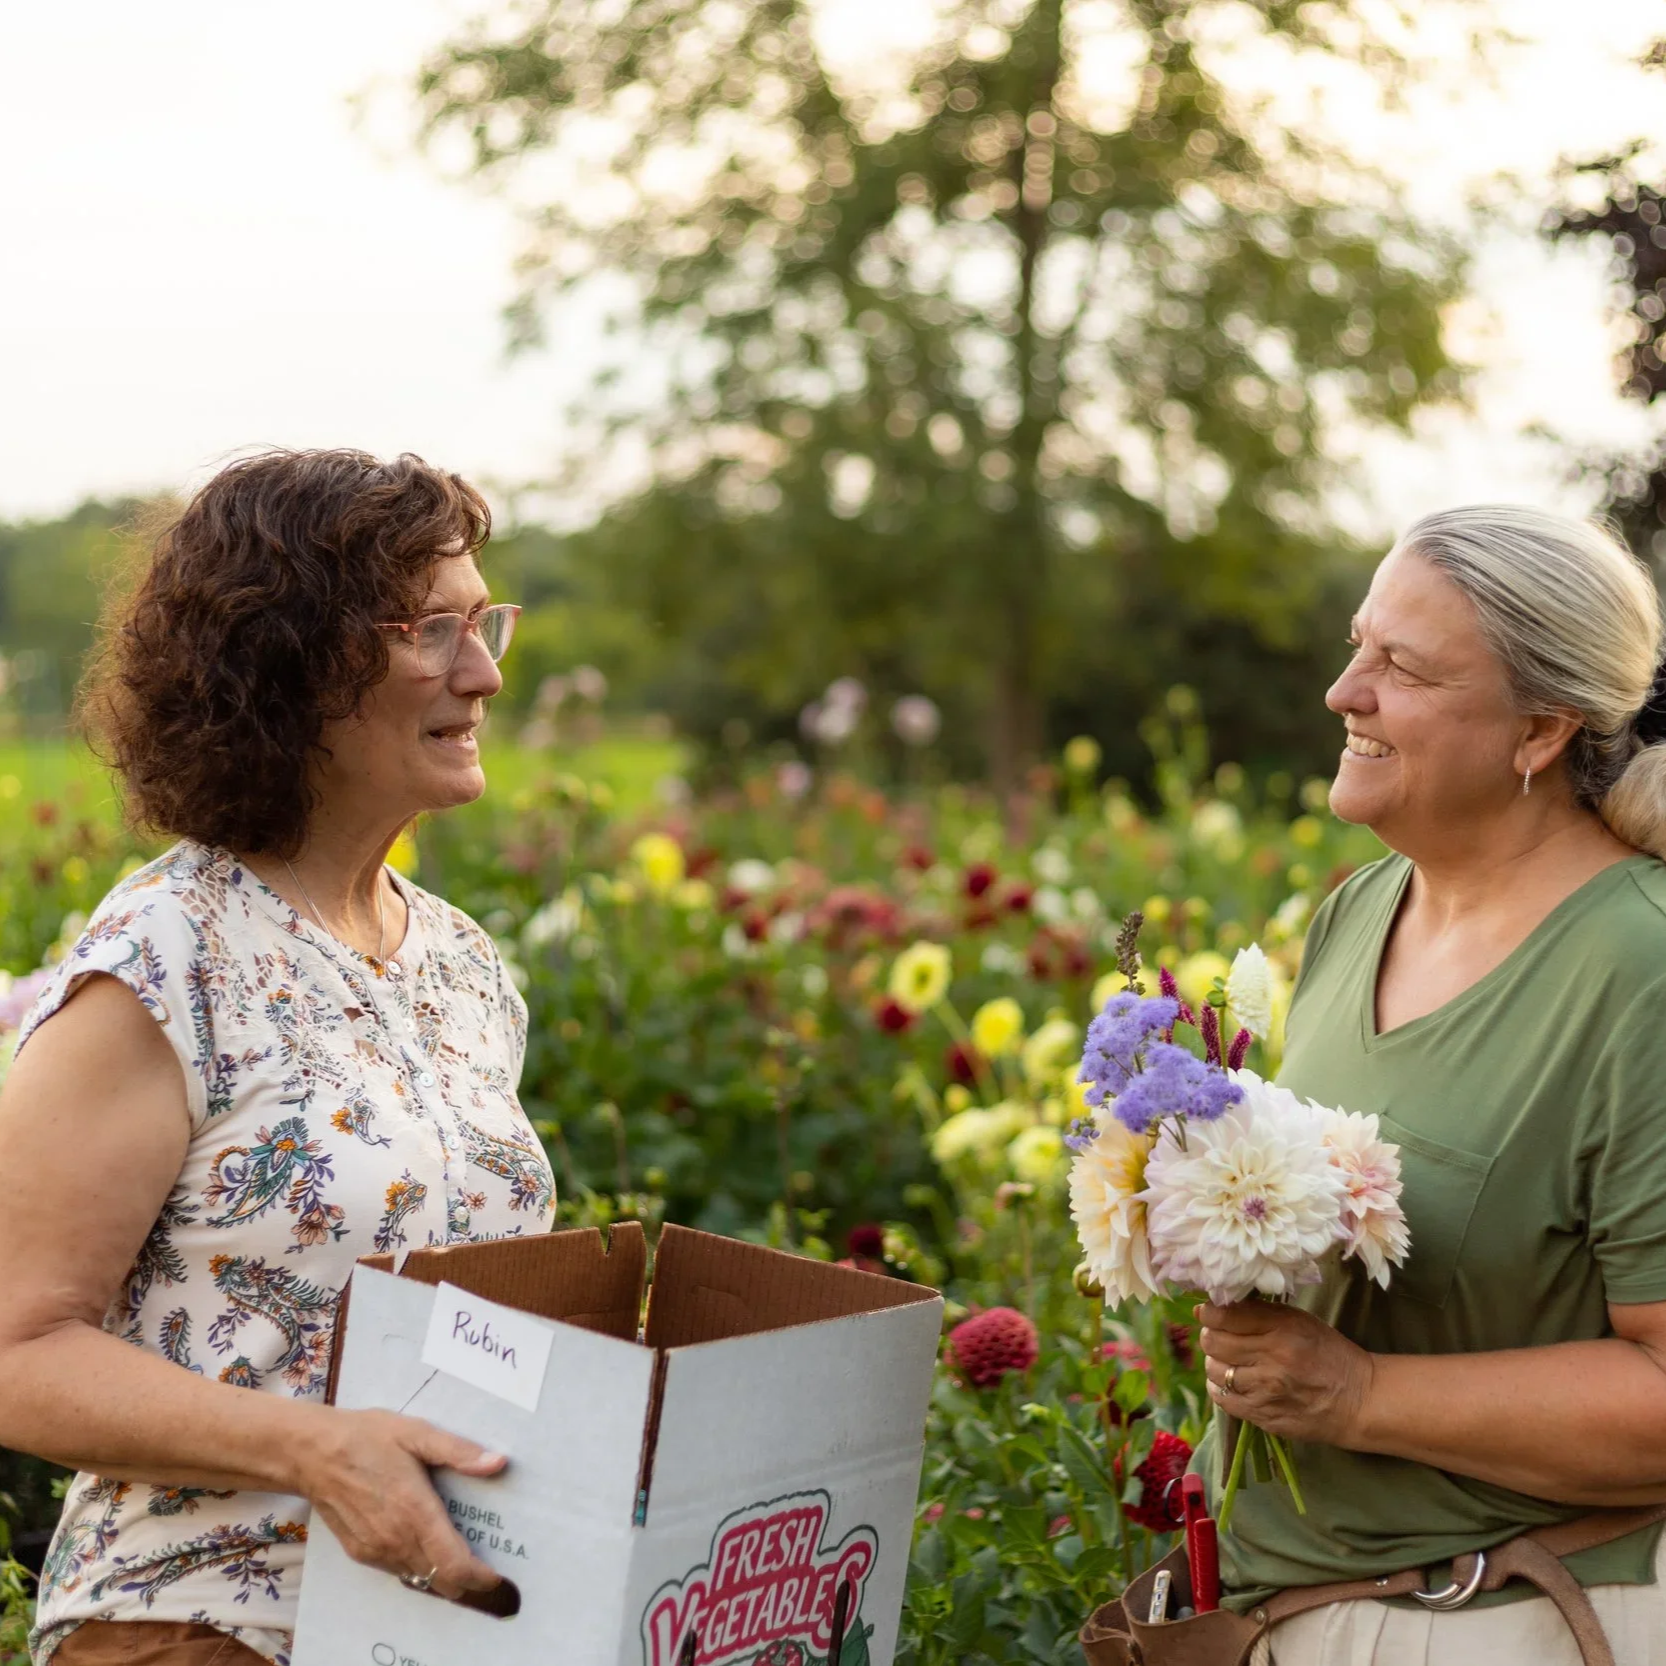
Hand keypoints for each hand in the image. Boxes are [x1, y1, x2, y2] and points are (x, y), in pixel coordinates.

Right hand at [294, 1407, 507, 1599]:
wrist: (312, 1454)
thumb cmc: (368, 1438)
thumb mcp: (418, 1434)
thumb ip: (459, 1452)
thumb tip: (498, 1463)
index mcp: (416, 1513)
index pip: (454, 1565)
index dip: (479, 1578)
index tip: (498, 1577)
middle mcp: (397, 1540)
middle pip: (440, 1580)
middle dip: (466, 1579)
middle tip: (484, 1563)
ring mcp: (376, 1550)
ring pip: (419, 1578)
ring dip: (441, 1574)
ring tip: (458, 1550)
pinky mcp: (360, 1552)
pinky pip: (397, 1570)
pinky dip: (417, 1566)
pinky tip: (424, 1544)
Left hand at [1198, 1300, 1374, 1447]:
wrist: (1358, 1401)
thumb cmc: (1328, 1354)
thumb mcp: (1300, 1321)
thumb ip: (1260, 1312)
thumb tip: (1214, 1306)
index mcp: (1282, 1329)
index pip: (1224, 1316)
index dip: (1209, 1312)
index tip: (1209, 1312)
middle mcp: (1271, 1359)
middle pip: (1213, 1342)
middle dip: (1210, 1335)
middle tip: (1219, 1335)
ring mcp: (1266, 1391)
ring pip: (1215, 1370)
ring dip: (1216, 1362)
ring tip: (1230, 1360)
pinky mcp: (1263, 1416)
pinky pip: (1222, 1399)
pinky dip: (1220, 1388)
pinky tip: (1233, 1382)